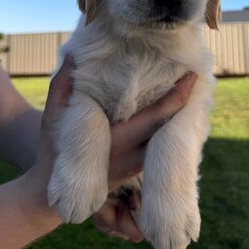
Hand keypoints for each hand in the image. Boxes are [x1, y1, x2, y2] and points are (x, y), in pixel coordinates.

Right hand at [31, 55, 196, 241]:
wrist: (56, 191)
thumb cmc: (53, 151)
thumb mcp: (52, 118)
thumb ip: (62, 88)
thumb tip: (73, 56)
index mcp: (120, 140)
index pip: (159, 115)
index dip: (179, 95)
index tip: (193, 75)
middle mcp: (135, 154)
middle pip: (171, 126)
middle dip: (185, 101)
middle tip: (196, 76)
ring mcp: (138, 164)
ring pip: (167, 137)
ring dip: (178, 114)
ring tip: (185, 86)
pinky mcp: (137, 167)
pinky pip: (159, 144)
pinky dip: (167, 125)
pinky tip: (169, 109)